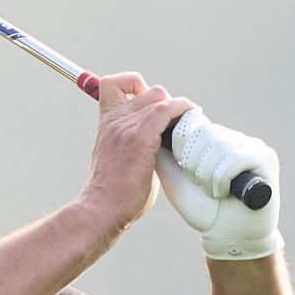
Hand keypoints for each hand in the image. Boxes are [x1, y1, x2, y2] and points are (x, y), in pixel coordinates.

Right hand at [82, 72, 192, 231]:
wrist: (101, 209)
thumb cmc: (113, 194)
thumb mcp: (119, 159)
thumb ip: (136, 143)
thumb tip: (163, 142)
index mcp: (107, 123)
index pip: (113, 85)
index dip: (134, 85)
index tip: (147, 101)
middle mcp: (115, 120)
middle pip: (148, 90)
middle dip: (166, 102)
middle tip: (177, 124)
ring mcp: (127, 127)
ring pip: (160, 97)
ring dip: (178, 108)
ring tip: (188, 125)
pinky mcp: (141, 137)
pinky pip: (168, 109)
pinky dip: (183, 109)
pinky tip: (192, 119)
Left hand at [155, 109, 282, 259]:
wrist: (227, 236)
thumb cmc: (202, 209)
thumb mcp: (175, 179)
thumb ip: (164, 156)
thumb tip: (154, 131)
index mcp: (214, 139)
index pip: (194, 122)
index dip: (183, 146)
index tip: (186, 171)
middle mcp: (234, 138)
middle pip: (205, 132)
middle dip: (194, 163)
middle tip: (199, 184)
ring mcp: (252, 145)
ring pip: (220, 145)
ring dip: (208, 174)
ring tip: (212, 190)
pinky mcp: (266, 158)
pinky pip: (236, 158)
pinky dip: (222, 179)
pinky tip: (224, 192)